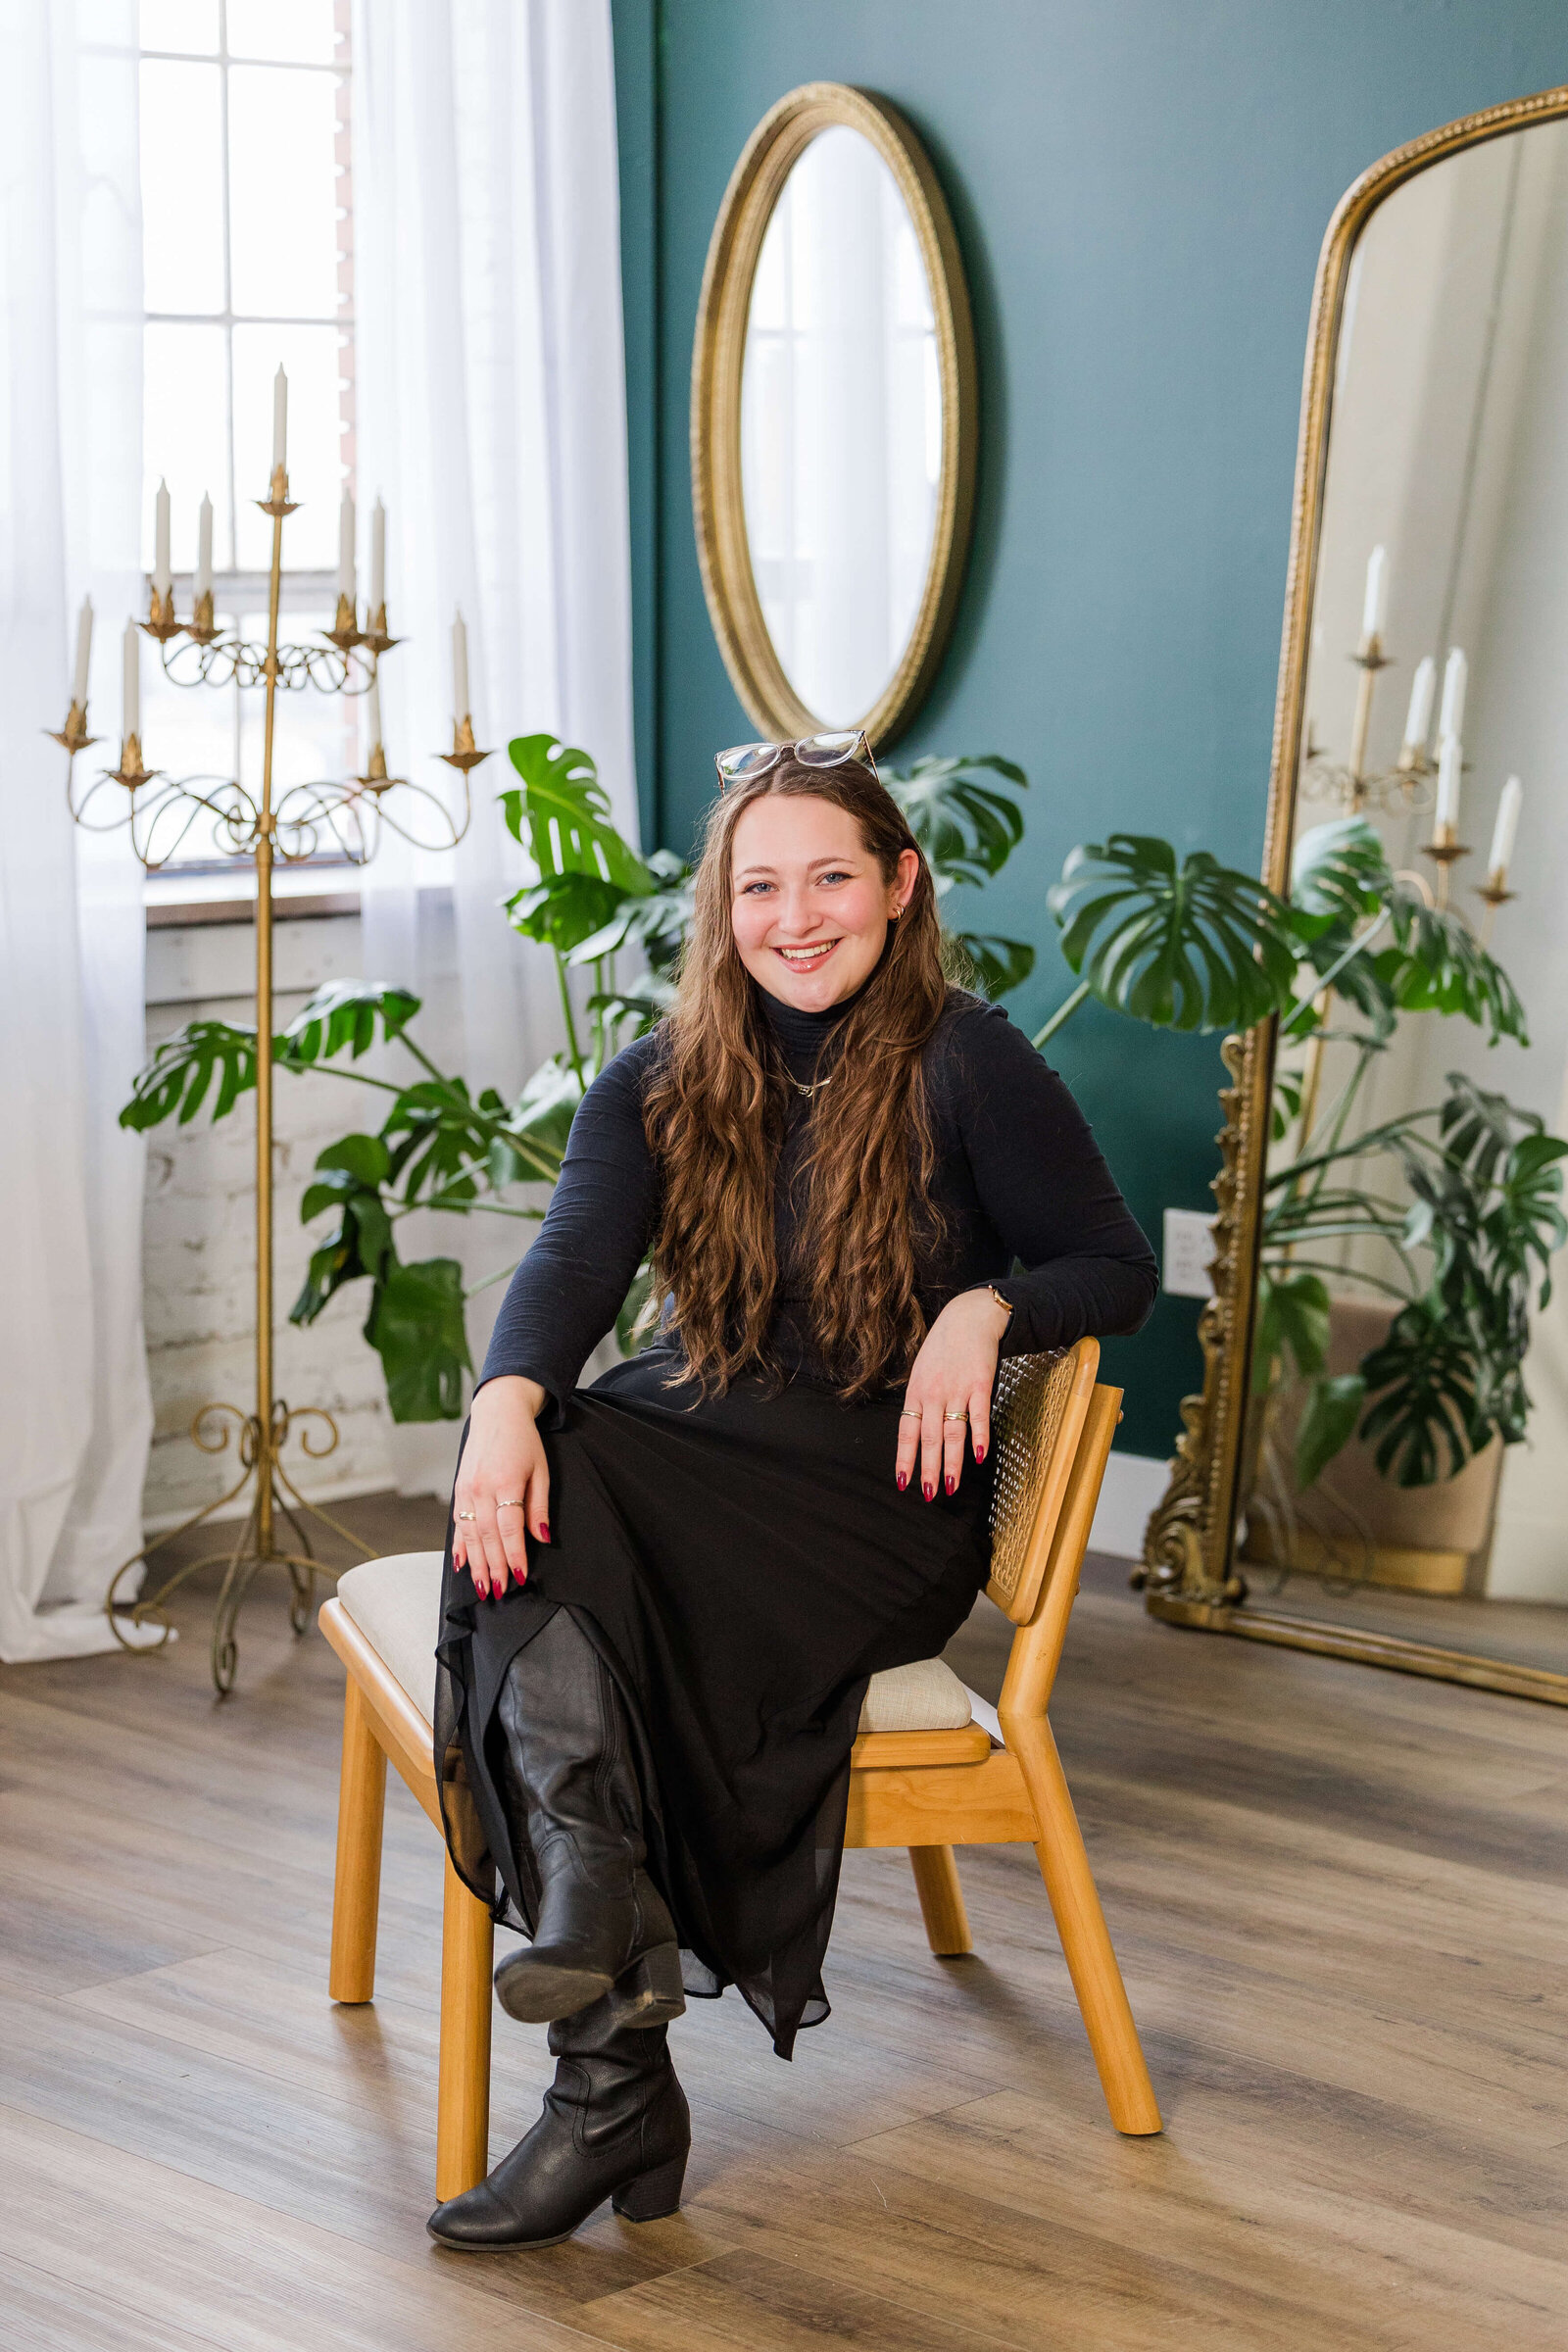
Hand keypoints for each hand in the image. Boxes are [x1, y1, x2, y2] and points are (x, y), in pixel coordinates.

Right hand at [453, 1375, 549, 1597]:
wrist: (497, 1412)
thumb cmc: (524, 1440)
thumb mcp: (541, 1470)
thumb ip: (539, 1506)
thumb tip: (541, 1538)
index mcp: (505, 1482)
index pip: (509, 1529)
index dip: (515, 1555)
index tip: (521, 1577)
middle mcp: (481, 1488)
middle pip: (487, 1536)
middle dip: (494, 1567)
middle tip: (500, 1592)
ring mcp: (466, 1489)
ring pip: (470, 1534)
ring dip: (476, 1563)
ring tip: (482, 1586)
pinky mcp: (458, 1489)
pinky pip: (457, 1522)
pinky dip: (459, 1545)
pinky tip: (461, 1563)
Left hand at [896, 1289, 1010, 1499]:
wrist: (967, 1318)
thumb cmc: (943, 1348)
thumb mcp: (921, 1372)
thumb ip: (920, 1401)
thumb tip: (916, 1433)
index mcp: (916, 1392)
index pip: (908, 1432)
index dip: (906, 1458)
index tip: (904, 1482)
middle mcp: (934, 1393)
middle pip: (931, 1438)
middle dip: (929, 1469)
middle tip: (929, 1494)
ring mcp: (957, 1389)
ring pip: (953, 1432)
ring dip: (952, 1462)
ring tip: (949, 1486)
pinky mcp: (981, 1384)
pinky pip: (979, 1415)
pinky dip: (979, 1436)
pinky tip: (979, 1456)